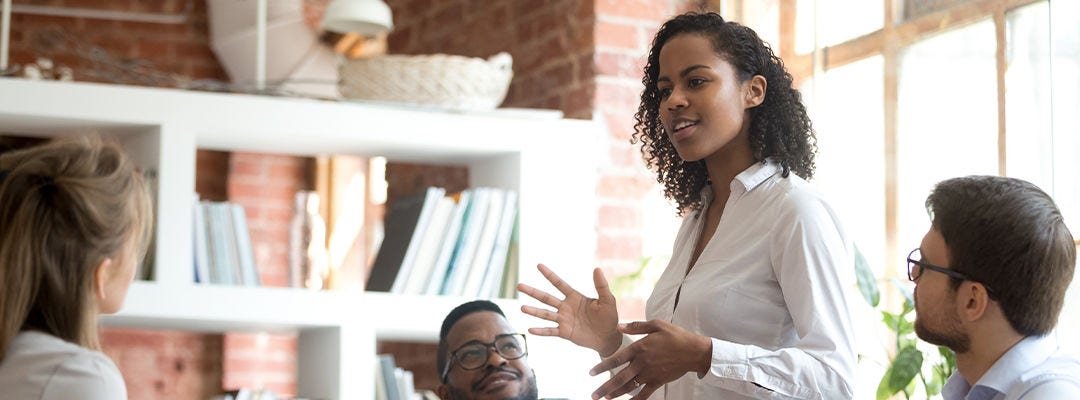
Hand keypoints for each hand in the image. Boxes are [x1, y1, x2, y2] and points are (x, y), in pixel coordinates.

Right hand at [517, 264, 621, 355]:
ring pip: (545, 314)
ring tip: (522, 308)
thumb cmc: (609, 317)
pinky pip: (550, 331)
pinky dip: (541, 331)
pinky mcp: (565, 332)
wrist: (608, 337)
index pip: (559, 283)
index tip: (538, 265)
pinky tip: (530, 330)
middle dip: (533, 292)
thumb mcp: (607, 300)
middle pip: (546, 298)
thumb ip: (601, 286)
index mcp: (575, 297)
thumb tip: (597, 269)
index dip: (549, 275)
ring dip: (533, 311)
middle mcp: (566, 307)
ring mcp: (564, 320)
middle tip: (519, 285)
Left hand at [588, 320, 711, 399]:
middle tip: (594, 395)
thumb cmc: (675, 336)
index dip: (602, 367)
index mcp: (639, 348)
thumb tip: (619, 326)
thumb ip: (636, 326)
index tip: (591, 373)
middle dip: (605, 388)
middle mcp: (642, 363)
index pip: (615, 359)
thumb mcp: (656, 325)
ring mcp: (650, 374)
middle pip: (619, 378)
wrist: (694, 351)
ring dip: (616, 394)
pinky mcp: (658, 381)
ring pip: (629, 387)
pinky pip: (644, 394)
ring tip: (605, 399)